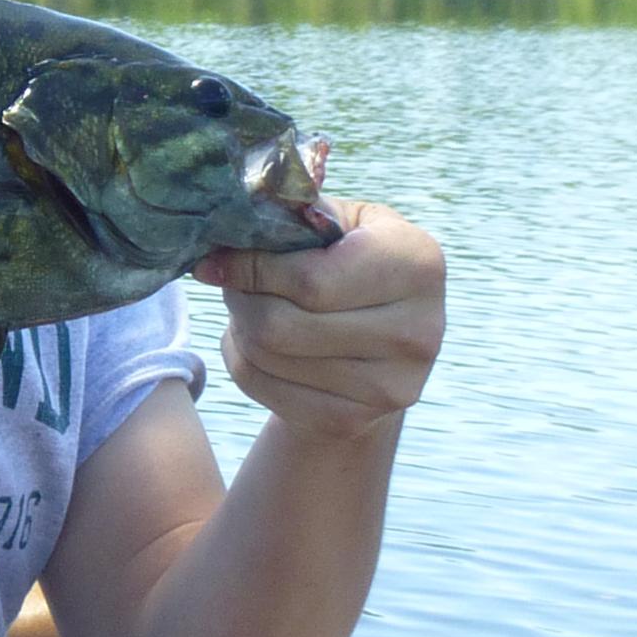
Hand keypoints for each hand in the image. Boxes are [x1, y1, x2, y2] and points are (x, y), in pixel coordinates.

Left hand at [191, 197, 444, 440]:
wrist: (383, 343)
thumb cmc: (354, 263)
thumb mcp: (343, 223)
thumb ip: (296, 215)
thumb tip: (227, 220)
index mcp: (418, 265)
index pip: (310, 279)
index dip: (252, 267)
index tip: (218, 257)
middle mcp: (417, 332)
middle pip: (281, 325)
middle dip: (239, 297)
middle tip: (229, 280)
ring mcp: (389, 387)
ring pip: (267, 356)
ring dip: (238, 324)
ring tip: (248, 303)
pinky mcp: (353, 421)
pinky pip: (262, 386)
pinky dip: (241, 358)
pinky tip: (255, 339)